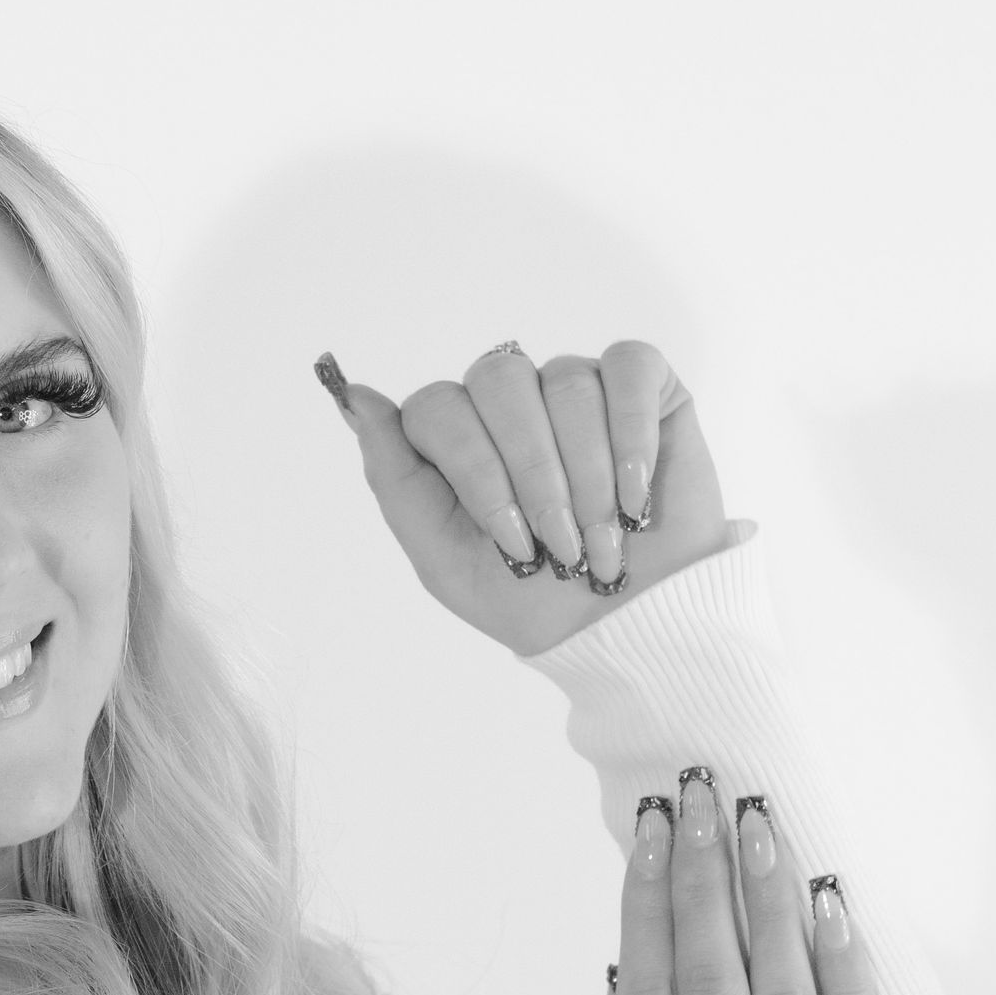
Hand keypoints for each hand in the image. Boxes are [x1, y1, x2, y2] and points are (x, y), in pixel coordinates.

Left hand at [316, 340, 730, 659]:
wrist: (627, 627)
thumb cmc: (529, 600)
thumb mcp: (441, 556)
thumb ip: (393, 475)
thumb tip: (352, 393)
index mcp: (456, 436)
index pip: (438, 407)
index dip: (475, 470)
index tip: (512, 543)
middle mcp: (511, 400)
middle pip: (498, 379)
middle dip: (533, 473)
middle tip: (561, 545)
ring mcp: (575, 385)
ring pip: (566, 380)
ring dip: (589, 474)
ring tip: (606, 539)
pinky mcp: (643, 384)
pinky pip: (628, 367)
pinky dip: (632, 435)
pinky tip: (636, 495)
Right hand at [590, 778, 918, 994]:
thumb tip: (624, 981)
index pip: (649, 987)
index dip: (649, 899)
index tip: (652, 828)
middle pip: (711, 971)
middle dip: (704, 871)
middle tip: (700, 791)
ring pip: (780, 990)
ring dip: (767, 895)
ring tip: (758, 817)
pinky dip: (843, 967)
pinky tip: (829, 902)